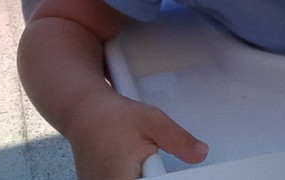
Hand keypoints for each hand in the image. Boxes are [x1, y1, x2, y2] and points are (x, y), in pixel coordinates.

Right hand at [66, 92, 206, 179]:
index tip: (158, 165)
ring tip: (134, 157)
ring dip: (140, 175)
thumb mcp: (152, 121)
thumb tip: (200, 153)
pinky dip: (129, 174)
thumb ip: (178, 140)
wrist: (84, 111)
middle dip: (151, 174)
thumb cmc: (113, 115)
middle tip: (147, 159)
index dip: (158, 175)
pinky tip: (126, 162)